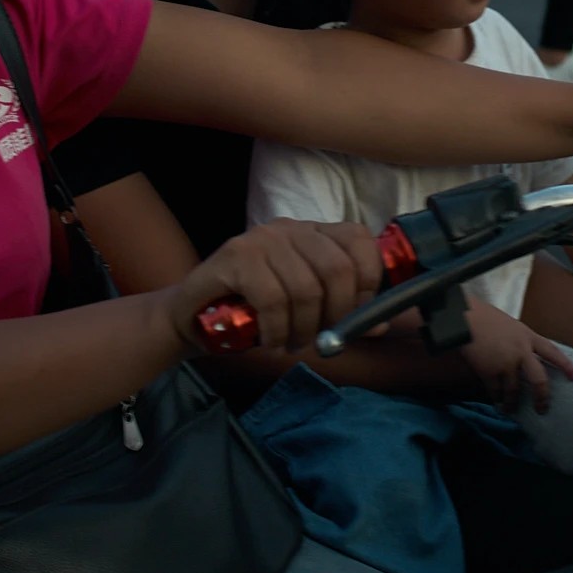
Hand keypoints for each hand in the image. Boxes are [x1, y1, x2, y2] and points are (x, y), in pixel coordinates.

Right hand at [164, 219, 380, 354]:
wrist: (192, 317)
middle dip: (336, 316)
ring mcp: (262, 239)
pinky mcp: (236, 256)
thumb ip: (340, 310)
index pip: (359, 240)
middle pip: (338, 269)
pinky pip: (274, 300)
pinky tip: (271, 342)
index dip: (369, 281)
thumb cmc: (254, 312)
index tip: (359, 316)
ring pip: (306, 289)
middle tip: (319, 339)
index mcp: (313, 233)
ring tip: (291, 344)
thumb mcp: (304, 307)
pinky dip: (277, 331)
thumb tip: (380, 324)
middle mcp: (290, 228)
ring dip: (303, 330)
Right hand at [457, 303, 572, 410]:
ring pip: (515, 390)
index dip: (566, 366)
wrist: (465, 318)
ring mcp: (506, 362)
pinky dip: (496, 398)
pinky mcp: (489, 371)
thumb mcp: (512, 326)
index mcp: (528, 336)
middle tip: (542, 408)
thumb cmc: (485, 318)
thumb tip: (525, 357)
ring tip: (510, 409)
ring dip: (512, 402)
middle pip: (539, 379)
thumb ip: (521, 341)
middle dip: (542, 397)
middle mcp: (521, 351)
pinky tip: (496, 402)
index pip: (553, 352)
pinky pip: (496, 391)